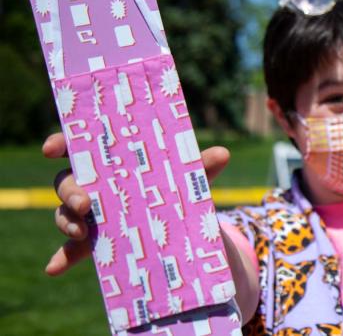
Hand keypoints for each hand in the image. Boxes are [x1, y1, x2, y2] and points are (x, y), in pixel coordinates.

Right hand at [42, 133, 230, 274]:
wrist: (184, 229)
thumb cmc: (178, 191)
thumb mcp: (191, 180)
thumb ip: (201, 168)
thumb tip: (222, 154)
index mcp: (113, 162)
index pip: (81, 147)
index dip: (62, 143)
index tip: (52, 148)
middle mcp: (95, 186)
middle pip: (67, 182)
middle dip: (70, 190)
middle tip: (86, 203)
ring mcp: (91, 216)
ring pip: (65, 214)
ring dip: (67, 221)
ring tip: (83, 231)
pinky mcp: (94, 243)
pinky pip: (71, 249)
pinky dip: (61, 257)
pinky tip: (55, 267)